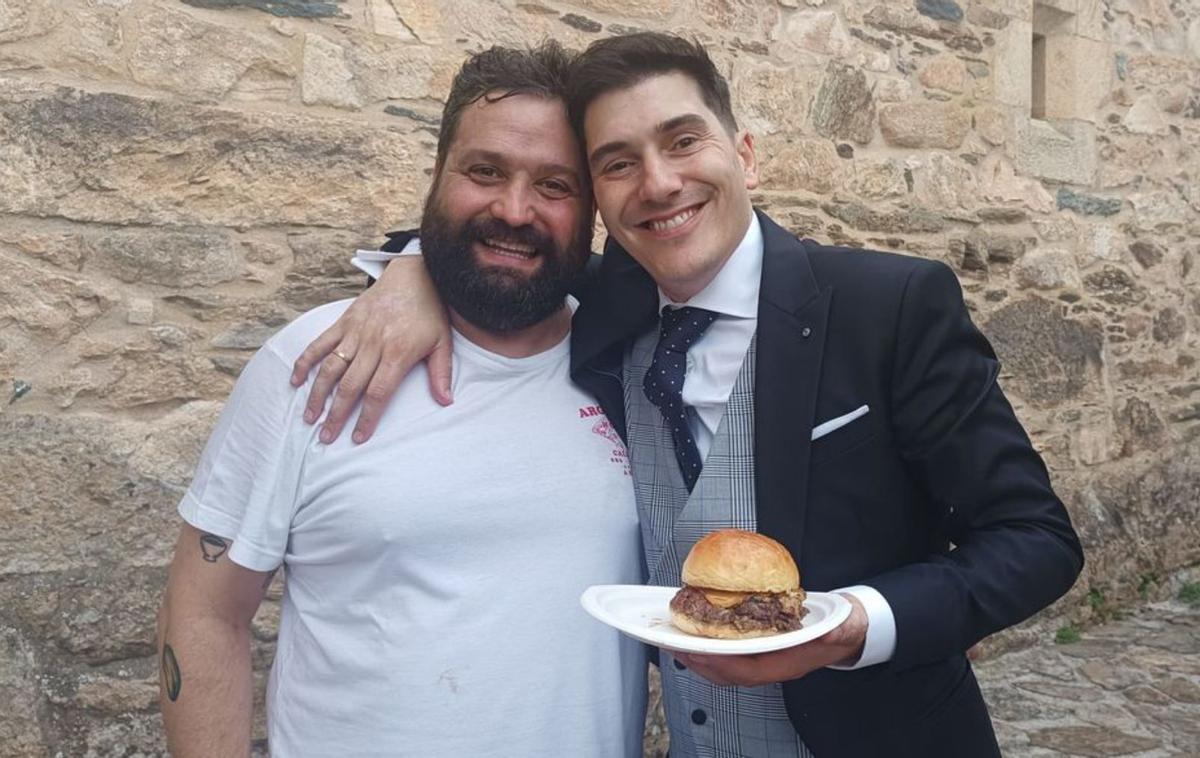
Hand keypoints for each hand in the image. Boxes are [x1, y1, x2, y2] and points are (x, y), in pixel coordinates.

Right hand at [290, 257, 452, 443]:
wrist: (413, 274)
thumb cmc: (429, 311)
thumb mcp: (443, 341)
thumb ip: (442, 373)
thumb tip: (445, 401)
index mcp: (397, 351)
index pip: (378, 392)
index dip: (367, 417)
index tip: (358, 437)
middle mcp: (373, 343)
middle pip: (350, 385)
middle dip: (337, 415)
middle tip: (326, 437)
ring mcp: (355, 332)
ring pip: (331, 367)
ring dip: (317, 394)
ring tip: (309, 418)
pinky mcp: (344, 322)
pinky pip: (320, 343)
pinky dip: (306, 361)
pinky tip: (296, 381)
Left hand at [673, 593, 868, 687]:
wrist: (849, 629)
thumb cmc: (842, 626)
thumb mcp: (844, 625)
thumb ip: (837, 630)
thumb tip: (830, 633)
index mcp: (789, 663)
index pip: (748, 669)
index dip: (720, 662)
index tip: (697, 650)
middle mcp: (774, 665)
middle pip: (729, 672)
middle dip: (699, 661)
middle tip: (674, 644)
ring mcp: (767, 660)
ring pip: (726, 666)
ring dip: (701, 655)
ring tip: (679, 640)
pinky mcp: (762, 650)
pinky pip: (731, 654)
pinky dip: (713, 647)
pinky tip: (702, 633)